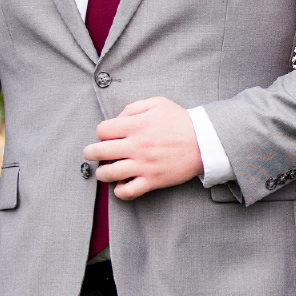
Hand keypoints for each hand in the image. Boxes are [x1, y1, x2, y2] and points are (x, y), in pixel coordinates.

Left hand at [82, 98, 202, 199]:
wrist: (205, 142)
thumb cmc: (181, 122)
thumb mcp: (158, 103)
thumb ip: (133, 107)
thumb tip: (117, 119)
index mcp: (136, 125)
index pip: (102, 130)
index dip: (101, 132)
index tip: (106, 136)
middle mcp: (137, 145)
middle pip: (99, 152)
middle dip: (91, 153)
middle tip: (92, 153)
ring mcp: (144, 165)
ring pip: (109, 173)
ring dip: (101, 173)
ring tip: (104, 171)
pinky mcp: (153, 180)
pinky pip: (128, 191)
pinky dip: (119, 191)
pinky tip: (120, 185)